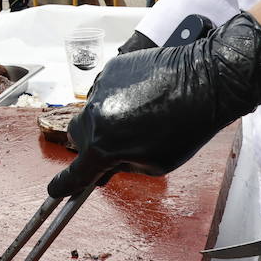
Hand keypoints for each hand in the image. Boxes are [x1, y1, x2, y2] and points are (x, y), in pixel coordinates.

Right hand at [47, 12, 260, 197]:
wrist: (205, 81)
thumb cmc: (187, 127)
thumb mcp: (157, 164)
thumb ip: (124, 167)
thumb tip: (107, 167)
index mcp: (104, 147)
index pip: (74, 174)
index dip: (63, 186)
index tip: (55, 191)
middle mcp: (94, 117)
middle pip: (77, 137)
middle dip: (92, 144)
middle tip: (117, 145)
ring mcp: (100, 89)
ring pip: (91, 111)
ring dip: (106, 118)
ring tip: (140, 115)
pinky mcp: (109, 69)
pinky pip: (104, 89)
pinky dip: (117, 96)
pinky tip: (143, 95)